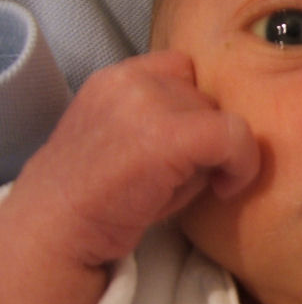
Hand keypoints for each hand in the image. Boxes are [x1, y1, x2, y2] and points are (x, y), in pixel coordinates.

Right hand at [12, 51, 259, 266]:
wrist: (57, 234)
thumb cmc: (100, 199)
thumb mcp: (128, 137)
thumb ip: (168, 116)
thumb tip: (226, 122)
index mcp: (116, 77)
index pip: (181, 69)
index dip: (194, 108)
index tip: (190, 145)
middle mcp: (131, 80)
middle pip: (203, 94)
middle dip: (204, 133)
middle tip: (186, 173)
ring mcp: (148, 104)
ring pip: (220, 115)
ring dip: (217, 150)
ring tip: (188, 182)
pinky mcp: (169, 136)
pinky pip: (233, 135)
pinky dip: (242, 162)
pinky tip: (226, 188)